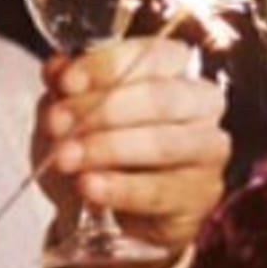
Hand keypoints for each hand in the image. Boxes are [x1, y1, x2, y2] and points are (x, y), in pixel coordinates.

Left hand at [39, 37, 231, 267]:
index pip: (154, 54)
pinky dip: (120, 188)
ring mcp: (208, 150)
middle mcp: (202, 103)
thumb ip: (66, 88)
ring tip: (66, 157)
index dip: (107, 66)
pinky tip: (90, 185)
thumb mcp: (71, 112)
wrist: (104, 212)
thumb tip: (58, 69)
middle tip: (58, 123)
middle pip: (161, 98)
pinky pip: (161, 191)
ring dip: (108, 148)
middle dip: (104, 109)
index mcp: (177, 69)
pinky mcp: (203, 194)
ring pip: (163, 144)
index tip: (66, 82)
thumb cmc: (95, 150)